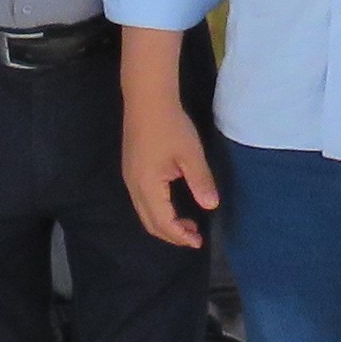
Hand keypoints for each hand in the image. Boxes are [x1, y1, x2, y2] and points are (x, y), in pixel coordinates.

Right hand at [122, 90, 218, 248]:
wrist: (147, 99)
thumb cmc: (170, 125)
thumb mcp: (190, 154)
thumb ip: (200, 181)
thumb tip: (210, 206)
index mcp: (148, 186)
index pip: (163, 222)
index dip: (180, 235)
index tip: (199, 241)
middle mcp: (134, 187)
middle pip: (150, 223)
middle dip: (172, 234)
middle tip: (194, 236)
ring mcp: (130, 179)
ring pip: (144, 213)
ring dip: (165, 223)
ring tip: (187, 223)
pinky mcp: (131, 170)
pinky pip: (142, 202)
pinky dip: (158, 211)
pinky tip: (173, 205)